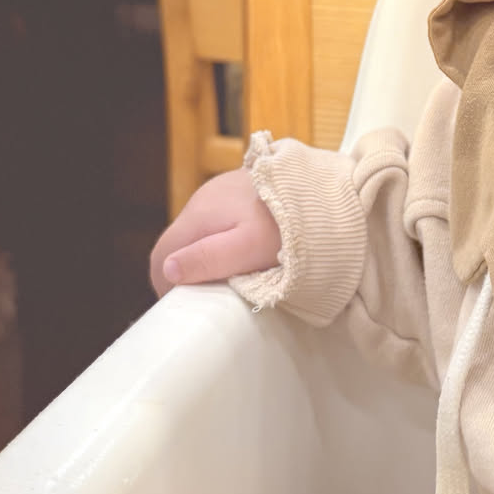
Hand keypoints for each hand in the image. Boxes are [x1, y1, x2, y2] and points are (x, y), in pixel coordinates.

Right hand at [150, 169, 279, 295]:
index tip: (186, 305)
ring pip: (202, 231)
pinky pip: (223, 220)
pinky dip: (227, 240)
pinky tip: (250, 249)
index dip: (166, 284)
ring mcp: (225, 189)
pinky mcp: (246, 188)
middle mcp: (205, 196)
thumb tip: (168, 270)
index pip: (162, 253)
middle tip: (212, 295)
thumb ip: (207, 259)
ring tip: (233, 275)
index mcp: (200, 213)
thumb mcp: (249, 248)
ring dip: (209, 255)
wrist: (332, 189)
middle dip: (188, 271)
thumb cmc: (291, 224)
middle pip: (180, 242)